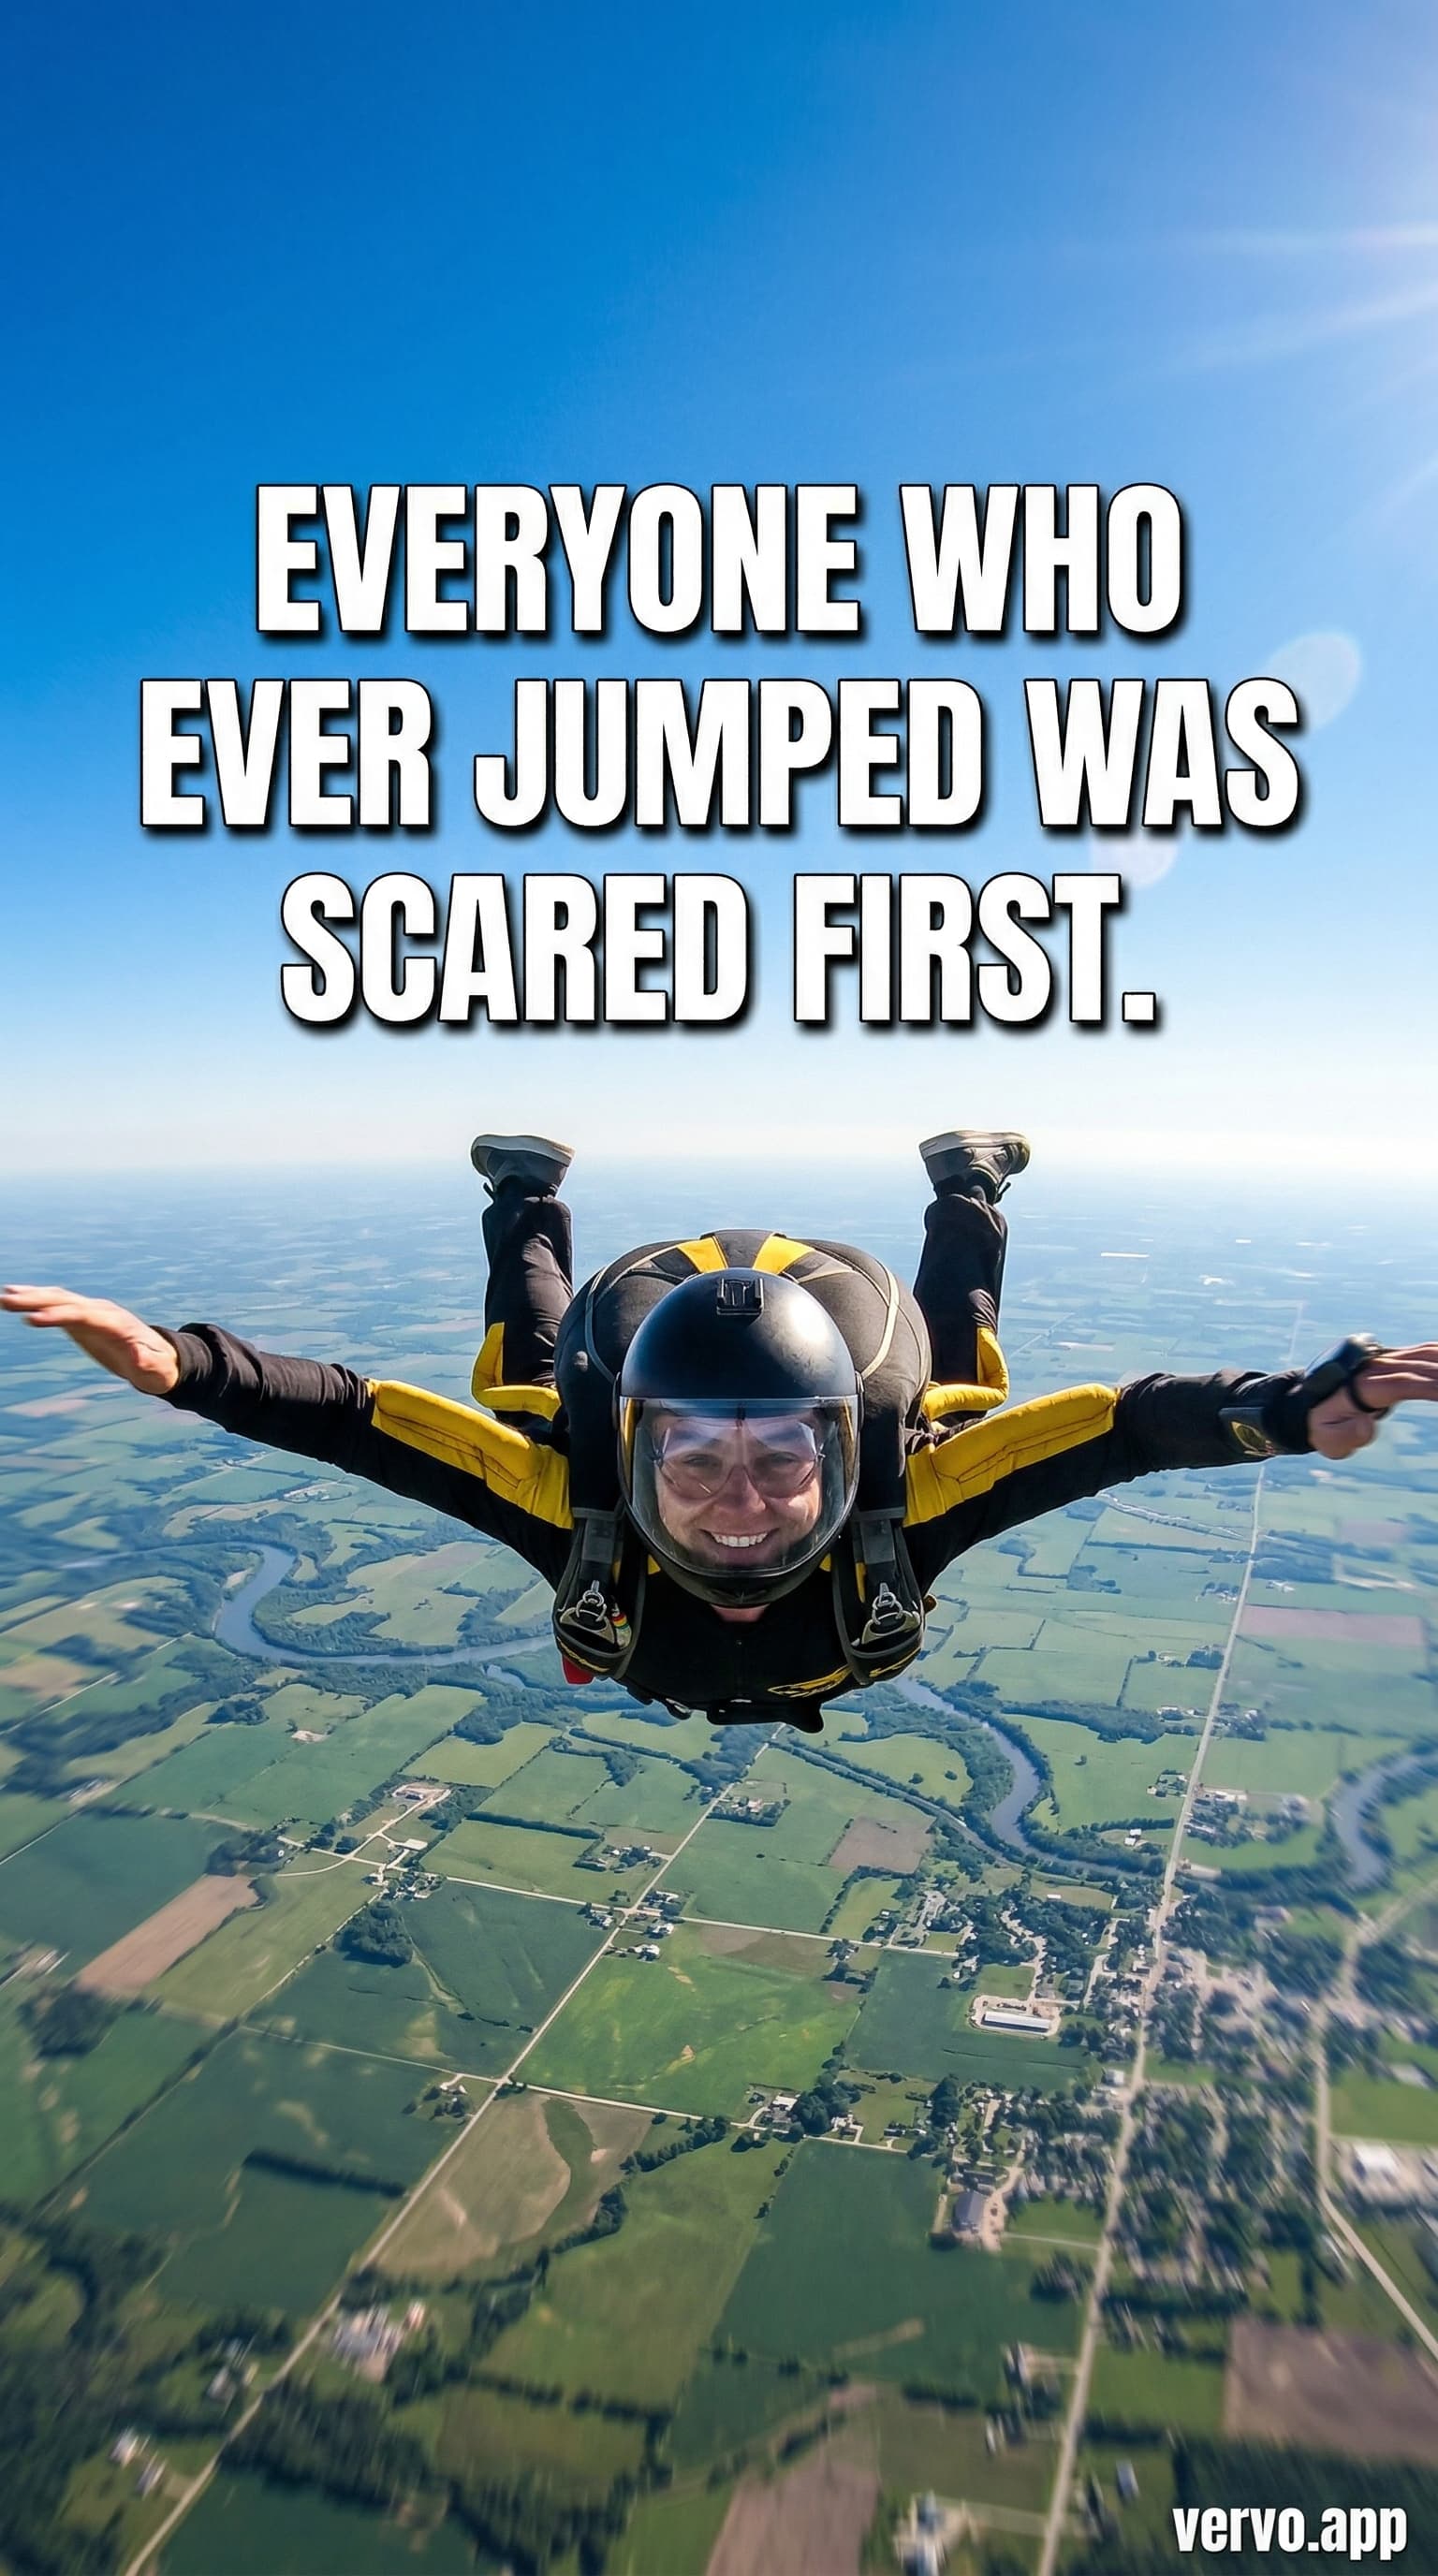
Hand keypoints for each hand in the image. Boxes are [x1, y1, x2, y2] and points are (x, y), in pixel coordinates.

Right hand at [0, 1285, 180, 1394]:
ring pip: (59, 1298)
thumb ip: (146, 1363)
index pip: (84, 1314)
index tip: (33, 1318)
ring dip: (32, 1296)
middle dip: (38, 1300)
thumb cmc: (159, 1368)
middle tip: (8, 1300)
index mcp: (117, 1324)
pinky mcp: (84, 1318)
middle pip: (67, 1301)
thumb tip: (137, 1356)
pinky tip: (15, 1297)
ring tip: (4, 1296)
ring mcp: (93, 1312)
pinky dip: (38, 1299)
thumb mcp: (156, 1371)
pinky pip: (57, 1304)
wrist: (162, 1358)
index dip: (59, 1315)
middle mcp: (103, 1311)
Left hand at [1307, 1343, 1437, 1458]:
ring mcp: (1384, 1360)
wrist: (1310, 1404)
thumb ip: (1347, 1435)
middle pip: (1420, 1366)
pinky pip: (1423, 1352)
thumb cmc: (1324, 1427)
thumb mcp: (1328, 1440)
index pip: (1402, 1383)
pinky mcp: (1391, 1359)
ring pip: (1424, 1354)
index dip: (1429, 1386)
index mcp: (1363, 1386)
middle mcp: (1375, 1367)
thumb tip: (1366, 1424)